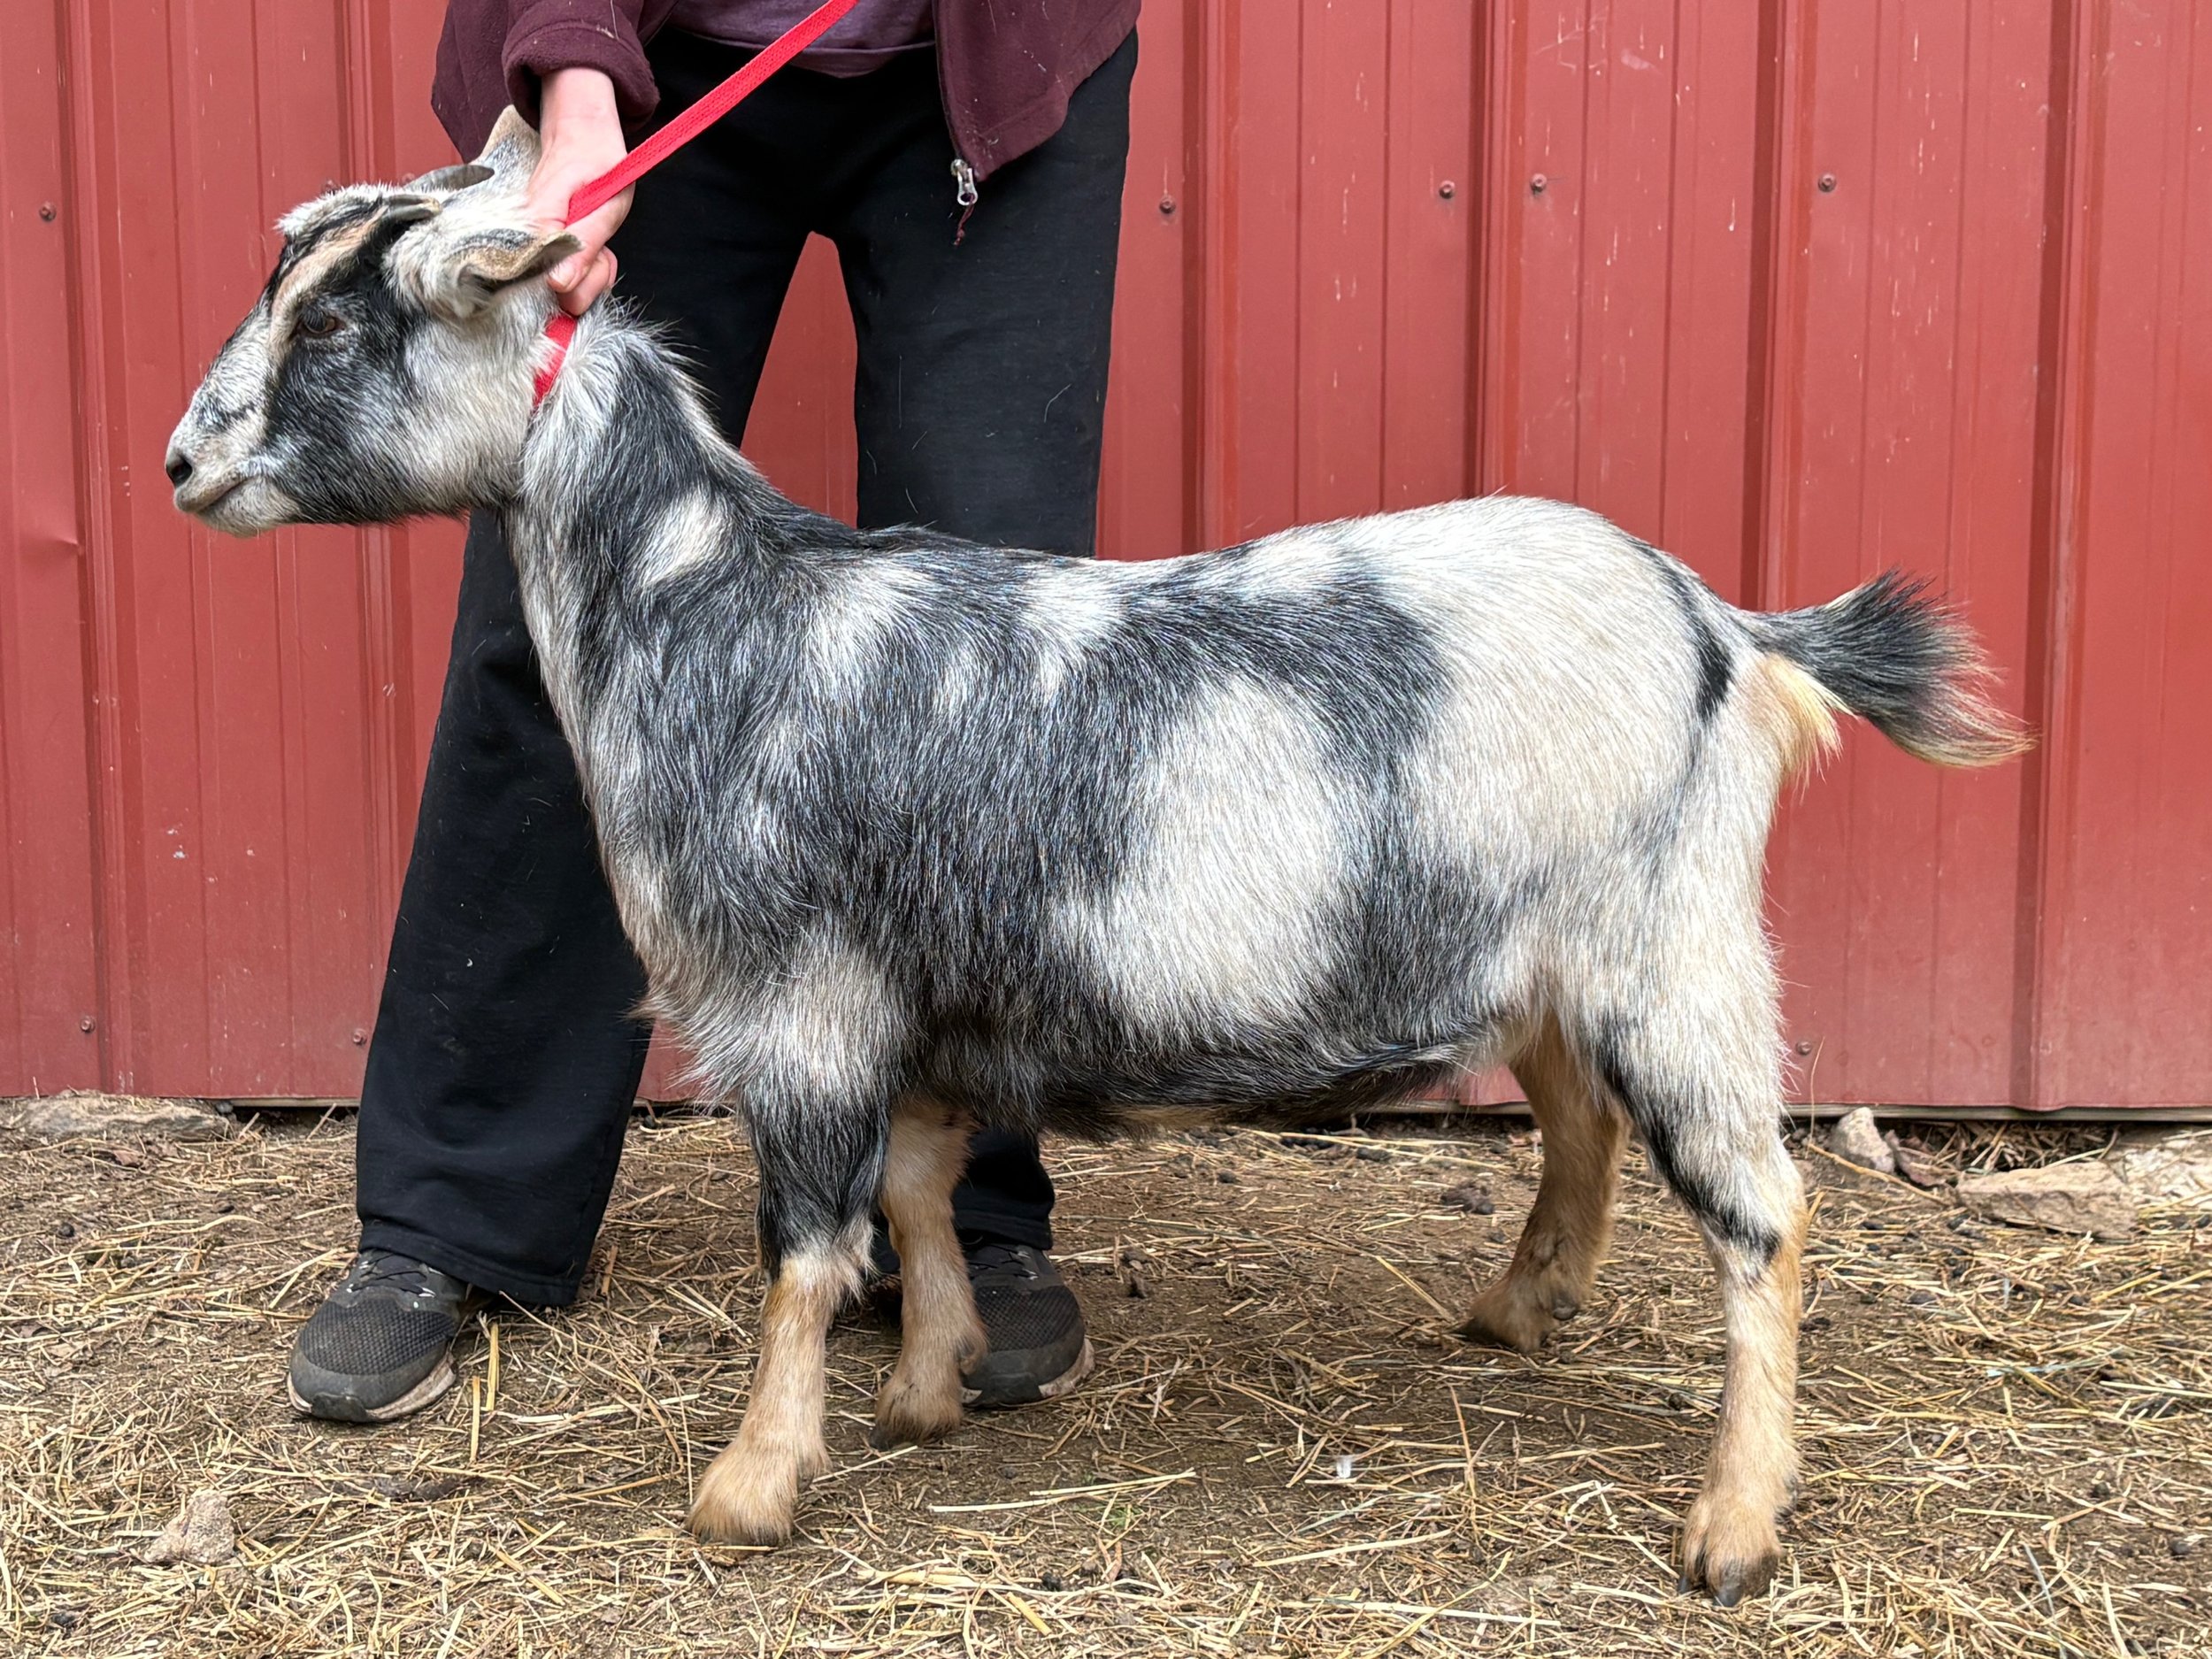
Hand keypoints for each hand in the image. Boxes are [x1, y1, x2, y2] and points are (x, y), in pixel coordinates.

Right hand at [529, 68, 633, 314]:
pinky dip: (587, 269)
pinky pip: (565, 277)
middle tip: (604, 254)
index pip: (544, 279)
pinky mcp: (539, 248)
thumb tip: (558, 285)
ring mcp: (529, 243)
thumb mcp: (607, 204)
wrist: (580, 136)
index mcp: (536, 222)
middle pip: (552, 291)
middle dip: (588, 282)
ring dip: (591, 275)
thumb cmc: (597, 163)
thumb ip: (584, 246)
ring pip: (562, 288)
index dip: (576, 284)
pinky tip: (593, 248)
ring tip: (600, 246)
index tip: (598, 262)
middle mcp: (524, 236)